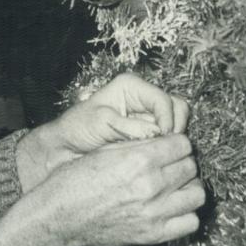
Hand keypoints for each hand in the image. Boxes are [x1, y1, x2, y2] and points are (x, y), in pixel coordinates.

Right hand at [0, 133, 204, 245]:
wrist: (59, 217)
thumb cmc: (76, 181)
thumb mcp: (105, 152)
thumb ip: (138, 146)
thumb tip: (163, 140)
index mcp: (139, 160)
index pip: (183, 145)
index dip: (176, 144)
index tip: (169, 148)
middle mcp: (151, 186)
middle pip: (190, 167)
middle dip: (182, 163)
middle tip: (170, 166)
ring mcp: (154, 213)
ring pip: (197, 194)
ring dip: (188, 187)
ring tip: (175, 186)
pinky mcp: (152, 235)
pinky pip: (190, 222)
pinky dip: (185, 214)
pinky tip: (172, 208)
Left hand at [15, 72, 190, 188]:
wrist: (67, 145)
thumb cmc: (78, 128)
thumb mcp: (100, 122)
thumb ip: (128, 126)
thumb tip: (157, 133)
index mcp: (132, 86)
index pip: (162, 99)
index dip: (167, 119)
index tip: (163, 138)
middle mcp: (143, 98)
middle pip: (177, 107)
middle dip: (175, 127)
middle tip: (165, 147)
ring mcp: (148, 116)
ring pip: (177, 123)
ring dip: (173, 138)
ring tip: (160, 154)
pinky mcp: (149, 133)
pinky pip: (168, 138)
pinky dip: (166, 148)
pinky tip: (156, 158)